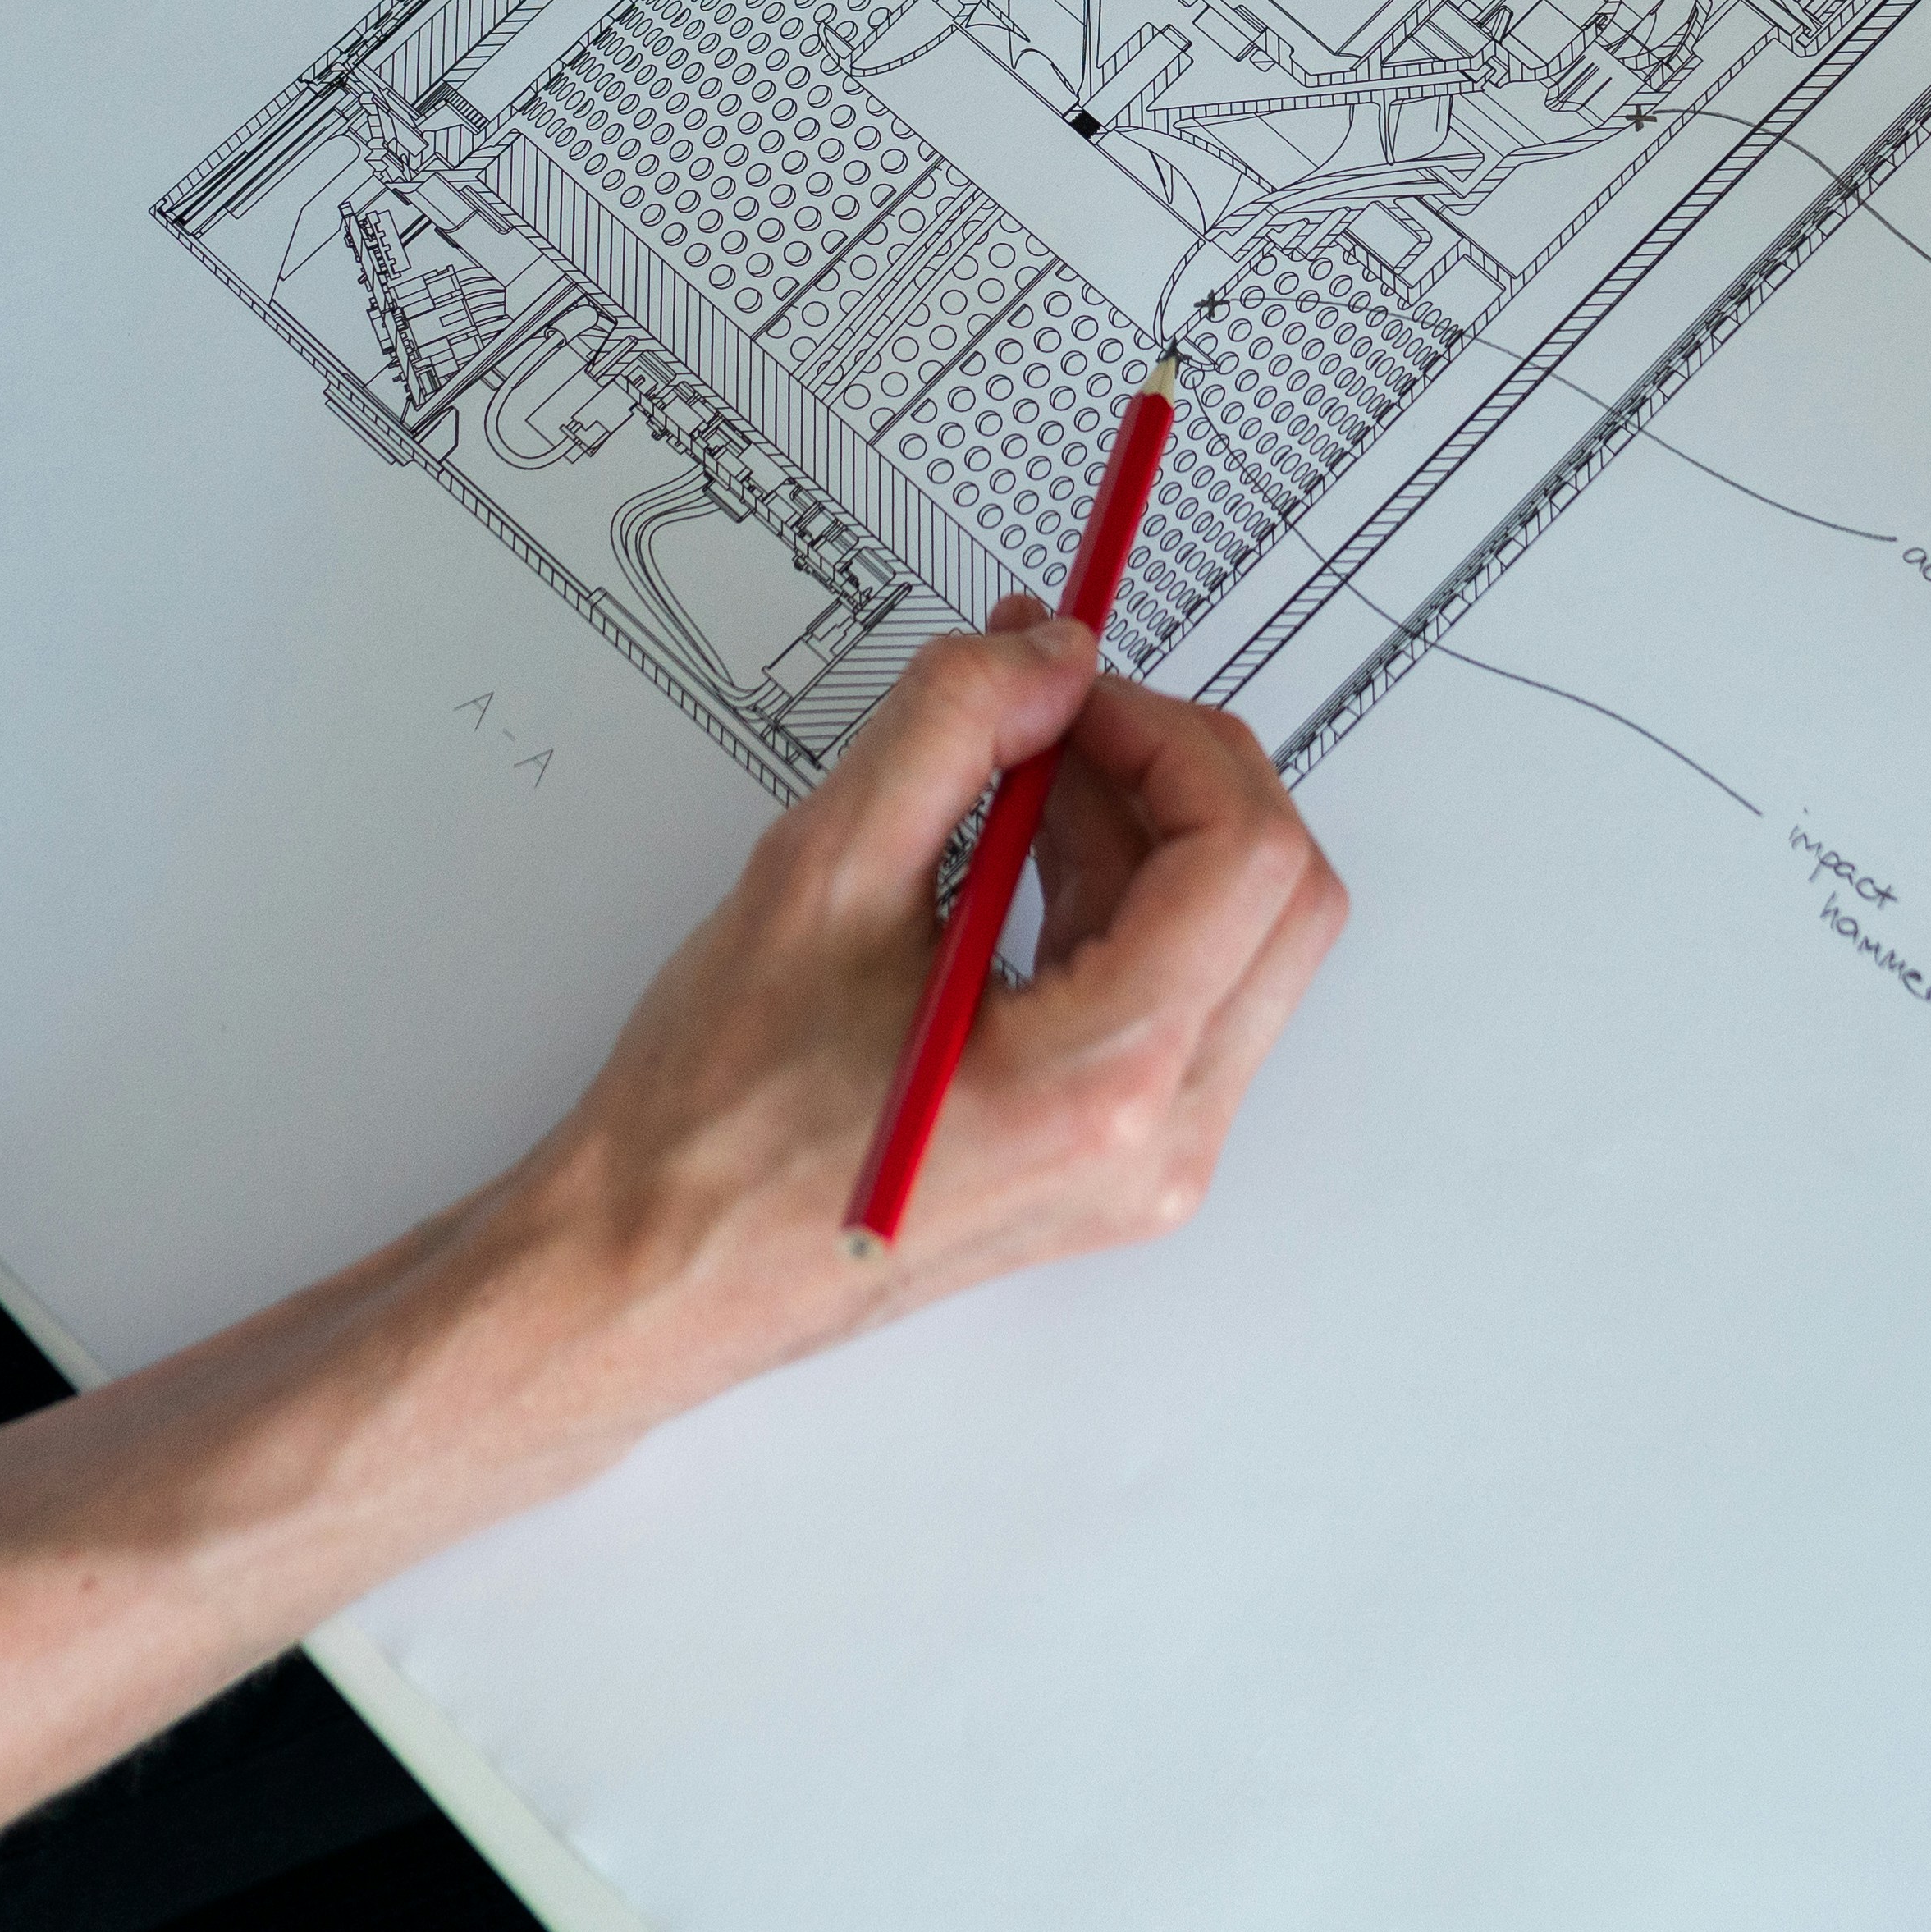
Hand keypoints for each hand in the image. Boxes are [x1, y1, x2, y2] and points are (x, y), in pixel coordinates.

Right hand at [454, 608, 1351, 1456]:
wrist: (649, 1274)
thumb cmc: (712, 1127)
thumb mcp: (819, 878)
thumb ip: (949, 730)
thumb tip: (1049, 658)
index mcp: (1102, 1085)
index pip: (1246, 856)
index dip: (1170, 735)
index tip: (1073, 690)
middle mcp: (1157, 1145)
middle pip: (1281, 901)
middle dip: (1183, 776)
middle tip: (1062, 716)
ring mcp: (1144, 1167)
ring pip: (1237, 948)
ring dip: (1150, 836)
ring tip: (1015, 779)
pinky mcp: (1110, 1165)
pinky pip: (1177, 1004)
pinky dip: (1122, 908)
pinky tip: (1015, 861)